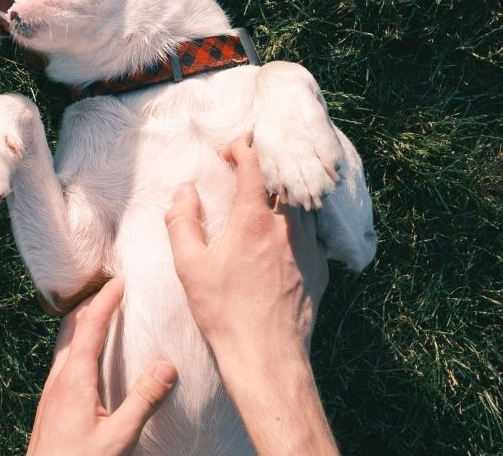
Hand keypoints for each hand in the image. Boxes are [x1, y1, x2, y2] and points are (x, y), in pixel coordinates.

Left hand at [27, 277, 177, 455]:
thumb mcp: (118, 438)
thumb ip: (142, 402)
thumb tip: (167, 366)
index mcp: (74, 379)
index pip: (90, 325)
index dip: (106, 299)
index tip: (121, 280)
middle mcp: (59, 378)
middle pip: (73, 325)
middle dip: (93, 302)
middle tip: (115, 289)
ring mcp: (51, 390)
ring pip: (65, 341)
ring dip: (83, 321)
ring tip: (105, 312)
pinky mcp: (50, 403)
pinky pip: (64, 358)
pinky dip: (78, 342)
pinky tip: (91, 355)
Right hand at [165, 137, 328, 360]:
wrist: (267, 355)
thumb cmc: (224, 312)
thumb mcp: (189, 266)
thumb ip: (181, 221)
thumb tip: (184, 191)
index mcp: (254, 219)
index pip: (255, 161)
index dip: (241, 146)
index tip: (227, 154)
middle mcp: (288, 225)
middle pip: (284, 173)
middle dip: (265, 160)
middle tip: (247, 166)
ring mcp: (309, 244)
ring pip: (302, 196)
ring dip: (283, 186)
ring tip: (266, 192)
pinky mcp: (321, 263)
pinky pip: (314, 225)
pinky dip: (299, 214)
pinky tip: (283, 227)